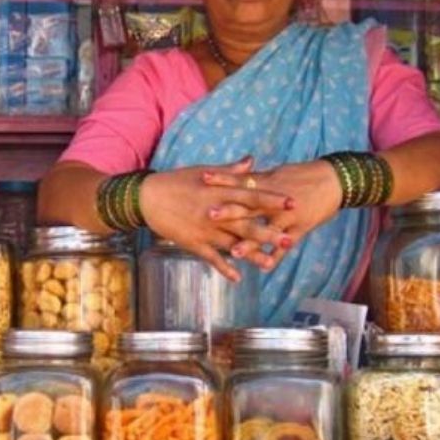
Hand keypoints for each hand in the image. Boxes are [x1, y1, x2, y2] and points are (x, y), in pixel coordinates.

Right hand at [139, 160, 294, 281]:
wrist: (146, 197)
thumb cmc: (176, 180)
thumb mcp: (204, 171)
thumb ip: (231, 170)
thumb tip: (253, 161)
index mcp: (220, 191)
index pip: (252, 195)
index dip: (273, 200)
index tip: (293, 203)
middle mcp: (215, 212)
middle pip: (247, 223)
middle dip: (269, 232)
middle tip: (290, 240)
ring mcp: (204, 229)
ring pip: (232, 244)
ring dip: (252, 255)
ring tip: (271, 264)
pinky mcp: (192, 242)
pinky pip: (211, 258)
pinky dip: (224, 267)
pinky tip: (238, 277)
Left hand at [203, 159, 341, 270]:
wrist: (335, 180)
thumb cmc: (303, 175)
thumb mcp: (278, 173)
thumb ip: (256, 177)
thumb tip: (238, 172)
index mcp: (268, 183)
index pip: (241, 180)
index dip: (222, 179)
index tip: (202, 178)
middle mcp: (275, 200)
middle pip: (249, 206)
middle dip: (229, 212)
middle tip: (208, 215)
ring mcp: (288, 216)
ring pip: (266, 230)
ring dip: (250, 243)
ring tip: (233, 253)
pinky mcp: (300, 228)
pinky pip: (286, 245)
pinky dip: (275, 256)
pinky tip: (264, 268)